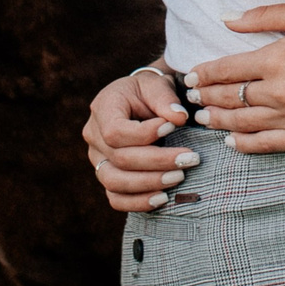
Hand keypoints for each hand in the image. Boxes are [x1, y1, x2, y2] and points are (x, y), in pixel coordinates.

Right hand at [81, 68, 197, 212]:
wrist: (141, 101)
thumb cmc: (149, 91)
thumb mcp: (156, 84)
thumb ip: (165, 98)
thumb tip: (179, 118)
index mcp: (103, 109)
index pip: (115, 131)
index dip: (144, 134)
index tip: (173, 127)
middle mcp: (94, 136)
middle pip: (120, 159)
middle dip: (158, 161)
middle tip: (190, 159)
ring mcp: (98, 160)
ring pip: (115, 182)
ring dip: (150, 184)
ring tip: (179, 177)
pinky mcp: (107, 176)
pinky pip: (116, 198)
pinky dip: (138, 202)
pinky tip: (163, 199)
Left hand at [182, 2, 284, 154]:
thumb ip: (265, 15)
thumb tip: (227, 19)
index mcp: (276, 58)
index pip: (225, 70)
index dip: (202, 73)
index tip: (190, 74)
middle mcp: (279, 91)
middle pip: (228, 97)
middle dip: (204, 96)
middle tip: (191, 97)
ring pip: (241, 123)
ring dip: (218, 119)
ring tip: (204, 116)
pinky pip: (266, 145)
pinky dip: (244, 144)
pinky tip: (232, 141)